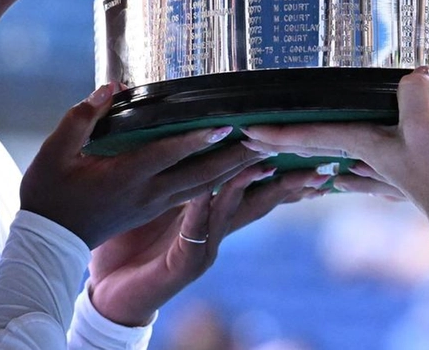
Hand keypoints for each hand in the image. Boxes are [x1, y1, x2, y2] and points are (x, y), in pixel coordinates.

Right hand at [20, 83, 267, 248]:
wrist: (48, 241)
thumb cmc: (48, 194)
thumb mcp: (53, 153)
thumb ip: (82, 119)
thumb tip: (111, 88)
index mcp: (124, 177)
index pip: (167, 155)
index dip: (196, 139)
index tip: (224, 125)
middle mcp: (146, 194)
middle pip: (198, 176)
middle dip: (231, 158)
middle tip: (262, 140)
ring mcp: (152, 205)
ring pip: (201, 188)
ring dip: (232, 172)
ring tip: (262, 156)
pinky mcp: (153, 210)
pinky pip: (193, 196)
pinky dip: (218, 184)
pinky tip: (235, 173)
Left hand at [89, 166, 324, 325]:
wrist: (112, 294)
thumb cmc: (132, 245)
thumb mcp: (159, 205)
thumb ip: (177, 176)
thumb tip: (185, 133)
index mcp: (212, 216)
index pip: (256, 190)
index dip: (283, 172)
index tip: (308, 152)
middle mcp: (215, 232)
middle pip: (260, 202)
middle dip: (288, 183)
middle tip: (316, 163)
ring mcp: (203, 249)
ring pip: (233, 213)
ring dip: (247, 187)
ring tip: (265, 163)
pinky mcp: (183, 265)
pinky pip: (194, 233)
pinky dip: (201, 211)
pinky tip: (206, 192)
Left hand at [242, 67, 428, 220]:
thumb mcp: (426, 129)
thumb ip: (415, 97)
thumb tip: (417, 72)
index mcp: (362, 144)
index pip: (310, 135)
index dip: (278, 132)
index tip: (247, 131)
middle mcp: (365, 156)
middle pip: (314, 145)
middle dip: (282, 141)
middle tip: (251, 138)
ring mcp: (380, 167)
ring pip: (335, 155)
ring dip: (309, 151)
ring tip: (287, 149)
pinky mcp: (398, 174)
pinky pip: (363, 170)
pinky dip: (347, 171)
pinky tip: (339, 179)